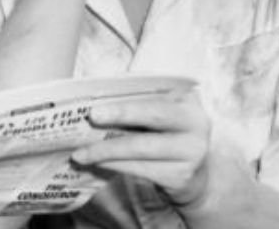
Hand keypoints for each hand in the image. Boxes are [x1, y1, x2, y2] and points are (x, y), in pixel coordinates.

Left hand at [71, 90, 231, 209]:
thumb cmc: (170, 137)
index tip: (96, 109)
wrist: (196, 176)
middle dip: (119, 116)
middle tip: (90, 119)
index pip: (155, 100)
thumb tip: (101, 103)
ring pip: (141, 148)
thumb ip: (144, 105)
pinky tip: (97, 163)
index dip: (126, 105)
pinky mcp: (181, 176)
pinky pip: (141, 169)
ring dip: (107, 150)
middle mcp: (197, 126)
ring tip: (81, 153)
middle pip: (153, 118)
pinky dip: (115, 165)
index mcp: (190, 104)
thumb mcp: (166, 116)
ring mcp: (192, 153)